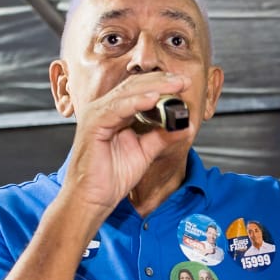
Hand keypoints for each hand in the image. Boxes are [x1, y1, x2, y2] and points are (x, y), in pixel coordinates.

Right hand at [57, 70, 192, 210]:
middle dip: (161, 80)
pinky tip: (154, 98)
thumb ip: (162, 136)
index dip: (162, 84)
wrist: (92, 199)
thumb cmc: (110, 178)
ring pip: (127, 93)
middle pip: (134, 86)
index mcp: (114, 113)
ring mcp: (96, 114)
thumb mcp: (145, 153)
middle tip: (184, 80)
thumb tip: (186, 126)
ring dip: (154, 87)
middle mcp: (104, 109)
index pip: (139, 90)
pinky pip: (117, 109)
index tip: (184, 83)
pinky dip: (136, 102)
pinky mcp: (93, 125)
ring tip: (175, 85)